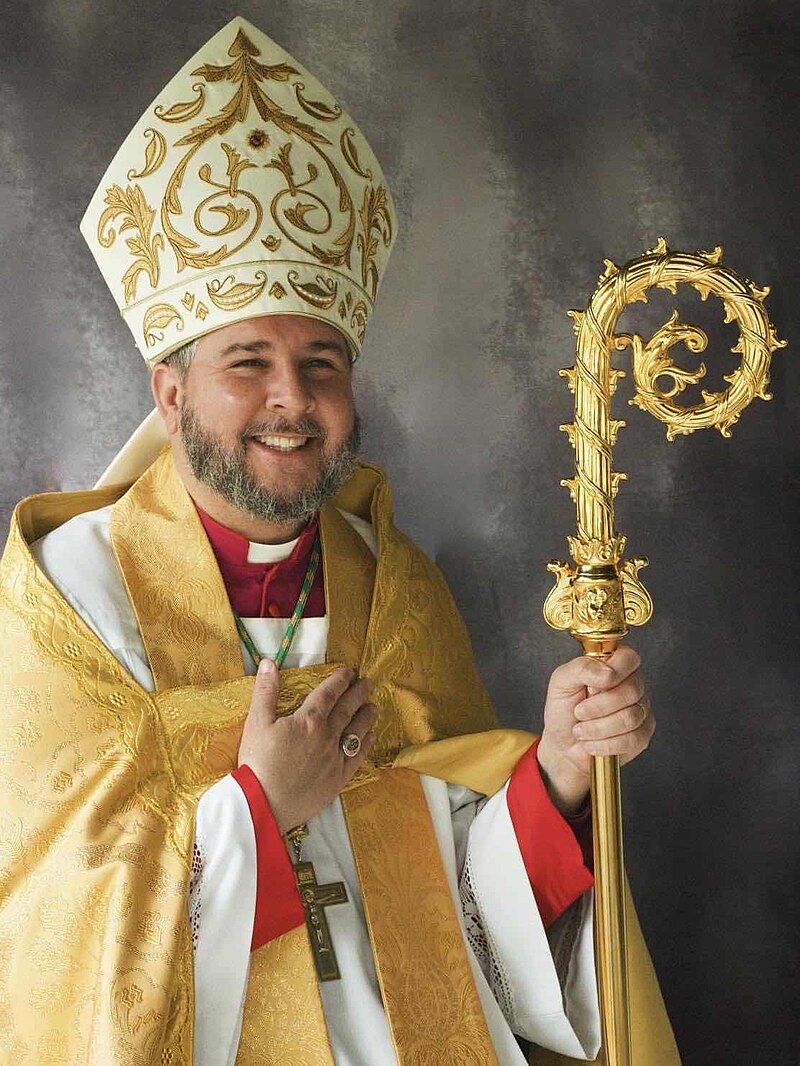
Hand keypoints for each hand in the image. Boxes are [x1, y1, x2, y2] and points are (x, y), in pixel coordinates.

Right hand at [238, 660, 376, 832]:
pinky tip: (371, 737)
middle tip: (369, 683)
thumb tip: (269, 663)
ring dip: (366, 717)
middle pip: (347, 709)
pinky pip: (357, 757)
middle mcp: (327, 736)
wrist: (264, 804)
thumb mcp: (256, 722)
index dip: (340, 680)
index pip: (329, 693)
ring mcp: (335, 758)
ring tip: (374, 706)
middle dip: (358, 694)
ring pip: (357, 732)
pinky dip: (366, 745)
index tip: (349, 671)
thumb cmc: (258, 762)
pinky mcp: (337, 779)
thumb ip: (265, 691)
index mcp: (308, 720)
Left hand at [536, 645, 654, 815]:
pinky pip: (633, 739)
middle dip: (598, 707)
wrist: (562, 745)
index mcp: (613, 664)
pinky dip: (605, 744)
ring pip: (631, 717)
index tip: (594, 686)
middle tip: (578, 713)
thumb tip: (607, 672)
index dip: (616, 671)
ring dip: (598, 728)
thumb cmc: (563, 710)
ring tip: (581, 730)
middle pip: (632, 691)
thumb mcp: (561, 682)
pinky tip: (592, 743)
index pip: (629, 658)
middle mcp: (632, 684)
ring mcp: (640, 709)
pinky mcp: (642, 735)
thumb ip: (581, 668)